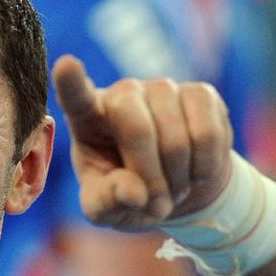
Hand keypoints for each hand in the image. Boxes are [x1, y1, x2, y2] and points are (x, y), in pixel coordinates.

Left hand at [52, 56, 232, 231]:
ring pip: (177, 137)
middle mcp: (122, 94)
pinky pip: (208, 135)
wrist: (178, 188)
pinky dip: (204, 168)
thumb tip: (132, 192)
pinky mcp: (200, 93)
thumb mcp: (107, 210)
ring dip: (178, 178)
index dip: (72, 83)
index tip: (66, 65)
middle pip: (137, 128)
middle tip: (154, 204)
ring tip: (172, 188)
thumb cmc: (130, 196)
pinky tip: (195, 173)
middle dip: (148, 175)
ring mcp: (162, 88)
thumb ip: (107, 203)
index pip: (76, 97)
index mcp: (87, 120)